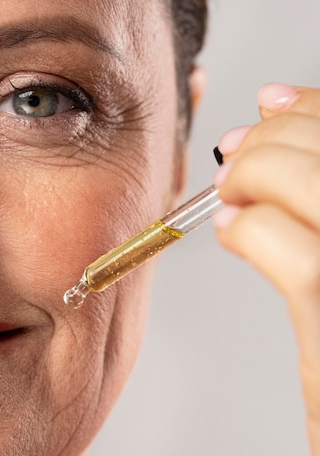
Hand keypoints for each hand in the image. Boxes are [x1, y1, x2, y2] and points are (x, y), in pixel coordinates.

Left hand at [213, 83, 319, 455]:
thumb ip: (317, 216)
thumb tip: (267, 137)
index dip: (314, 110)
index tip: (274, 103)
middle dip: (282, 131)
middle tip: (242, 144)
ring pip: (316, 184)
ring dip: (261, 169)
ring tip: (233, 183)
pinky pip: (303, 262)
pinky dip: (254, 232)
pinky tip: (235, 230)